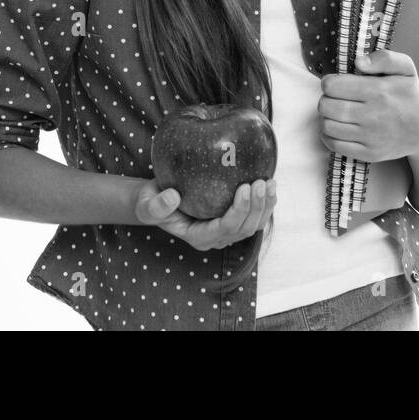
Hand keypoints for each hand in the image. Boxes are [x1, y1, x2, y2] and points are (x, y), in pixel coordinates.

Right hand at [133, 177, 276, 250]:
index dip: (238, 211)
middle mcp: (216, 238)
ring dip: (266, 206)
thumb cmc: (152, 202)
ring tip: (270, 182)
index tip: (244, 187)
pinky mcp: (234, 219)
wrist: (158, 200)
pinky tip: (270, 184)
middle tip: (260, 181)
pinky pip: (255, 216)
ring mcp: (227, 230)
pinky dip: (265, 203)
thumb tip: (173, 197)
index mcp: (199, 237)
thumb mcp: (147, 205)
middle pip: (244, 229)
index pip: (225, 229)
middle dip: (256, 207)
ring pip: (254, 225)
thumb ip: (156, 206)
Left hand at [318, 49, 418, 161]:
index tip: (336, 83)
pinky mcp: (368, 154)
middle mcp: (372, 115)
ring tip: (336, 112)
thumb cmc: (410, 94)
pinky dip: (329, 135)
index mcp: (378, 91)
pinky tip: (338, 127)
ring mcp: (370, 137)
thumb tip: (359, 62)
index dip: (329, 82)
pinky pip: (335, 145)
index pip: (332, 86)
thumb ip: (384, 58)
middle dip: (325, 99)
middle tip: (335, 98)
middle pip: (326, 106)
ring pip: (327, 126)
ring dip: (326, 117)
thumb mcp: (405, 67)